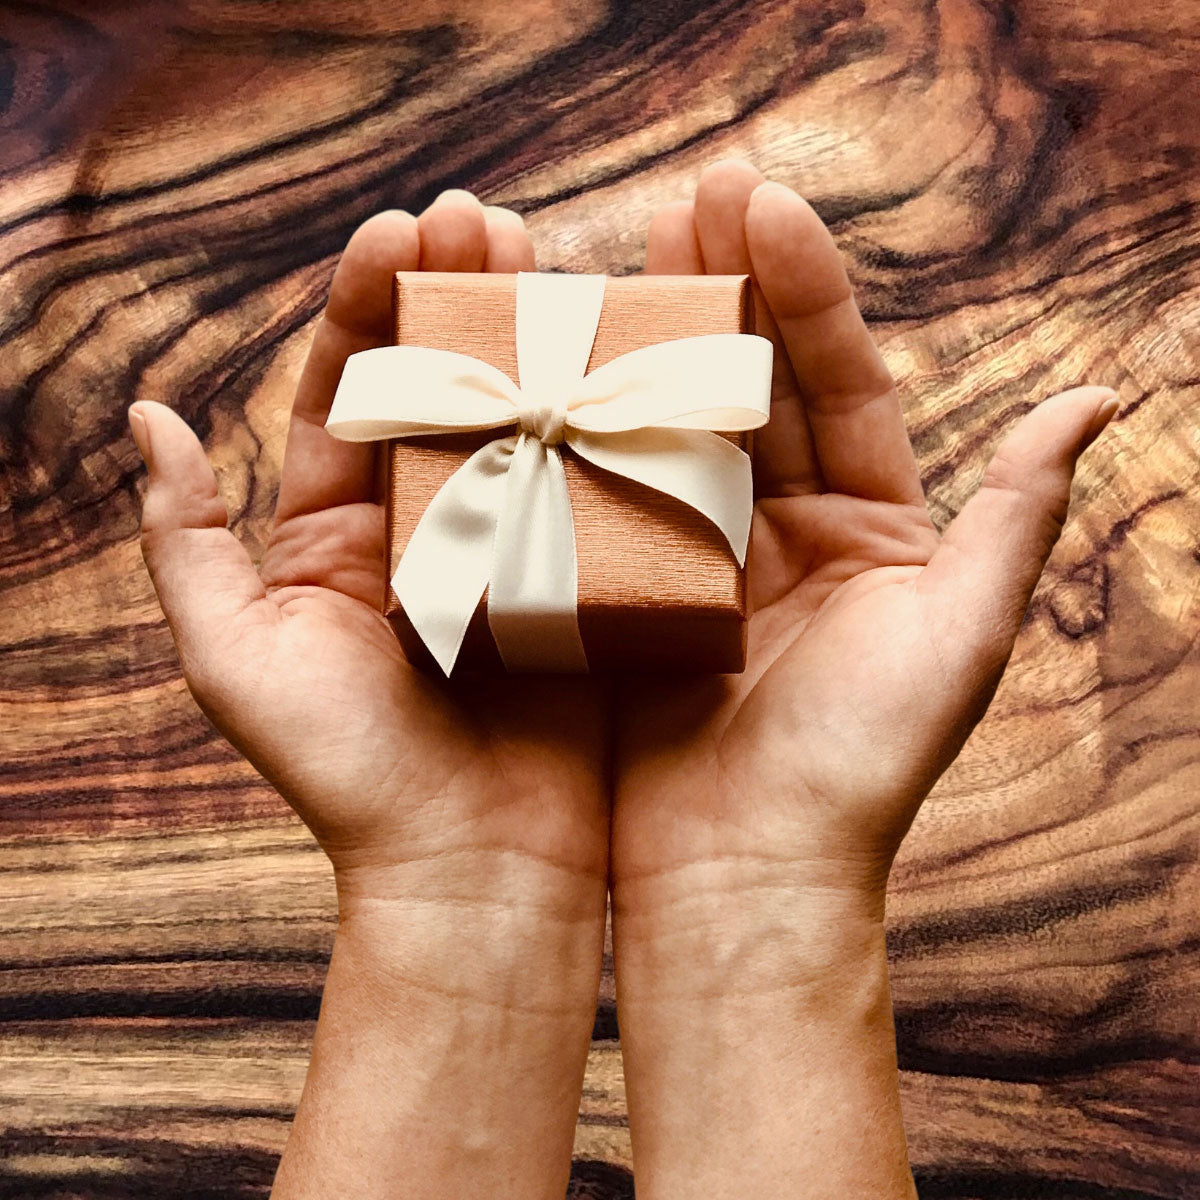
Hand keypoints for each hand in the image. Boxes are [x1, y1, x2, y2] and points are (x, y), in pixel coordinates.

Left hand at [131, 192, 608, 1199]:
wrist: (472, 867)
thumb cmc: (347, 772)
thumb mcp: (235, 658)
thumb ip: (189, 543)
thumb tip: (149, 418)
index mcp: (338, 530)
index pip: (349, 391)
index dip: (369, 306)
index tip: (401, 230)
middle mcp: (425, 524)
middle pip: (440, 385)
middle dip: (457, 295)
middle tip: (488, 219)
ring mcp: (511, 543)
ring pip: (519, 416)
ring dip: (531, 334)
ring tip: (550, 255)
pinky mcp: (582, 575)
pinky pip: (591, 478)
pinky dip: (600, 413)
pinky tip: (618, 349)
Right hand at [609, 160, 1116, 1198]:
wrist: (744, 876)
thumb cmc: (858, 770)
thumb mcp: (958, 636)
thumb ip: (1018, 515)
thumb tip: (1101, 397)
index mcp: (866, 525)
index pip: (836, 381)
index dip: (803, 291)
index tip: (760, 205)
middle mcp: (782, 528)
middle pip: (750, 386)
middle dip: (722, 287)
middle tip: (687, 198)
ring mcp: (697, 556)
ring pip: (674, 427)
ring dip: (648, 341)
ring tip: (614, 250)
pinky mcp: (626, 593)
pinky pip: (606, 495)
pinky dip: (585, 431)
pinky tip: (556, 365)